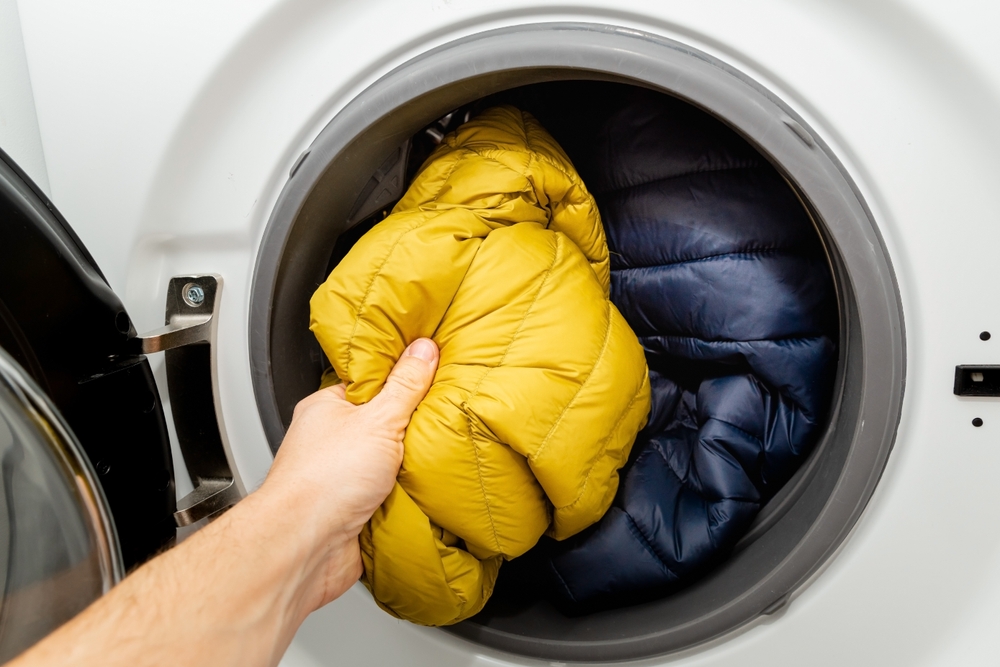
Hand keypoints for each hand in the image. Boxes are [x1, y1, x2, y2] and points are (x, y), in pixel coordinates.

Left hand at [259, 338, 438, 609]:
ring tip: (436, 457)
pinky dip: (406, 497)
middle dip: (410, 429)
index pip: (369, 384)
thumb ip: (404, 386)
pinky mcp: (353, 512)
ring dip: (409, 468)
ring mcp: (340, 478)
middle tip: (440, 420)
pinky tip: (424, 492)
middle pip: (382, 425)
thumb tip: (422, 350)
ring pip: (387, 465)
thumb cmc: (323, 480)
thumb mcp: (378, 420)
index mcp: (326, 408)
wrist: (306, 546)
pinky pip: (390, 497)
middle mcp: (329, 442)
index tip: (430, 374)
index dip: (400, 379)